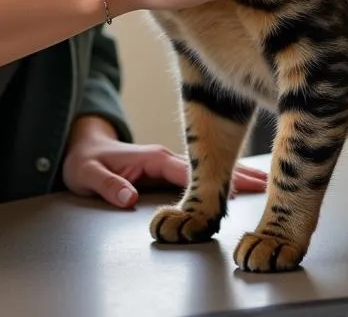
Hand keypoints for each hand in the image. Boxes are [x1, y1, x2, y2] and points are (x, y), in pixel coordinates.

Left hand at [62, 116, 266, 207]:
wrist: (80, 148)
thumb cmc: (84, 162)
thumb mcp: (89, 175)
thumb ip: (108, 186)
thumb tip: (129, 199)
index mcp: (153, 157)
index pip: (189, 171)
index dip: (214, 179)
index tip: (237, 187)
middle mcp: (166, 157)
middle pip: (208, 166)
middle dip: (238, 173)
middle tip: (268, 183)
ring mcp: (170, 162)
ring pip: (209, 168)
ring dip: (236, 174)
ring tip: (265, 183)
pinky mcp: (170, 169)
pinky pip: (202, 173)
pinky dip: (223, 177)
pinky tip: (241, 183)